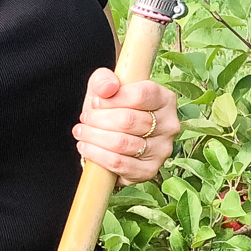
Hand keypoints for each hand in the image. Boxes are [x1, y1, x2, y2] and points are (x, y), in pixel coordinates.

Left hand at [72, 68, 178, 186]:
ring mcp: (161, 150)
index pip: (141, 95)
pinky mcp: (149, 171)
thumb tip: (108, 88)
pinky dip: (97, 155)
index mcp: (165, 99)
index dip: (113, 99)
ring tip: (81, 132)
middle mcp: (169, 125)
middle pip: (128, 120)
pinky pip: (119, 164)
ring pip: (121, 143)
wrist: (112, 138)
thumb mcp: (106, 88)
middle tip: (85, 118)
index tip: (95, 101)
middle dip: (99, 119)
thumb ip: (104, 79)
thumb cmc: (111, 109)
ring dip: (94, 137)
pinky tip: (85, 147)